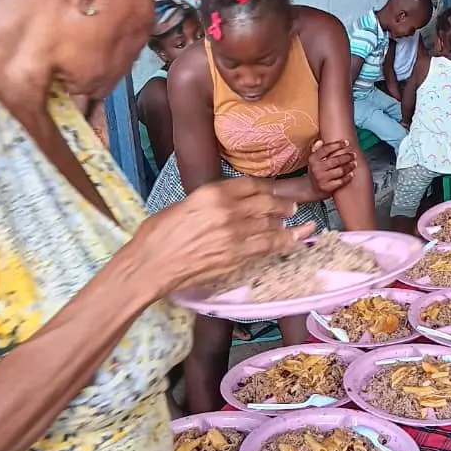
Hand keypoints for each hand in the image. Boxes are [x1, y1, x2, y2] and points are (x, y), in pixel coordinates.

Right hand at [132, 178, 316, 295]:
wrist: (151, 265)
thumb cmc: (157, 235)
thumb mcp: (183, 205)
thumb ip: (209, 201)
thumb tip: (226, 203)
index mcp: (212, 193)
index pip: (251, 185)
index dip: (267, 188)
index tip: (274, 190)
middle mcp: (228, 210)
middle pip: (266, 203)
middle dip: (282, 203)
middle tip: (290, 206)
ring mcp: (235, 234)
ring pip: (271, 224)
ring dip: (285, 222)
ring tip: (295, 220)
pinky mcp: (237, 256)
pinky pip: (269, 246)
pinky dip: (286, 241)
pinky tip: (299, 237)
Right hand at [307, 138, 356, 197]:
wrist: (311, 189)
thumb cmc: (316, 171)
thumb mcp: (313, 160)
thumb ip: (317, 149)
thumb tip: (320, 141)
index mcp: (313, 159)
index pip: (326, 149)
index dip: (338, 144)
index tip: (347, 142)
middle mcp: (317, 168)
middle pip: (336, 160)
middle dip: (347, 157)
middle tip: (354, 155)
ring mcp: (322, 179)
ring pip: (340, 171)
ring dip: (349, 166)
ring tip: (354, 163)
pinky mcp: (327, 188)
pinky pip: (341, 181)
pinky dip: (348, 177)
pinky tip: (351, 174)